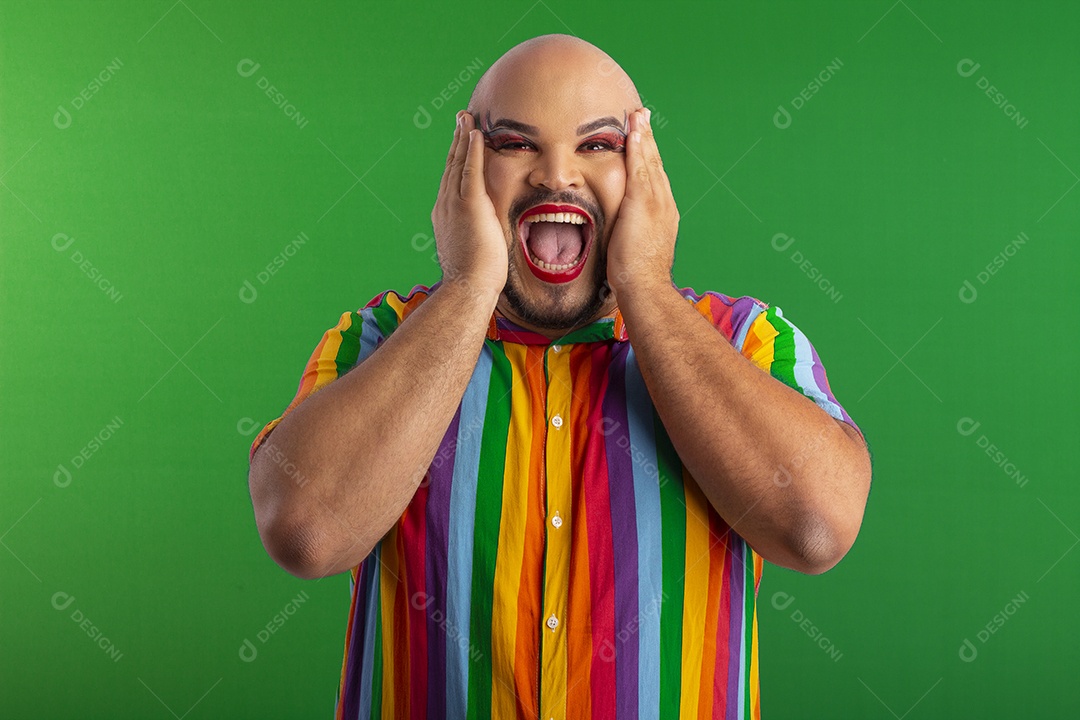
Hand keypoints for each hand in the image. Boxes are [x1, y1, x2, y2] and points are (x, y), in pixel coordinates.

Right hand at [430, 110, 507, 298]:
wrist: (468, 287)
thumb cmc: (475, 277)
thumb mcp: (473, 247)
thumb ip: (476, 232)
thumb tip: (486, 232)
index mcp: (446, 215)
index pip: (452, 179)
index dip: (457, 158)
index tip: (462, 140)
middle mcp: (445, 205)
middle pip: (451, 165)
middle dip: (457, 140)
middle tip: (461, 118)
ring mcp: (454, 204)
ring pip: (458, 163)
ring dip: (464, 137)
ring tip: (467, 116)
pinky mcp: (468, 206)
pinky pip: (470, 171)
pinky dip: (472, 150)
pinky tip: (475, 133)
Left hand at [605, 108, 679, 297]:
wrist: (645, 285)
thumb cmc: (638, 276)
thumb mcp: (637, 248)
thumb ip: (631, 233)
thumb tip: (622, 233)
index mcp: (663, 213)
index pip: (654, 178)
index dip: (648, 157)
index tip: (643, 140)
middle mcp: (664, 203)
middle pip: (655, 164)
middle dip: (648, 140)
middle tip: (642, 116)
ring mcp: (656, 202)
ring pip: (649, 162)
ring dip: (643, 136)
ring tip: (637, 116)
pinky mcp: (643, 203)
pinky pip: (640, 169)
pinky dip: (637, 149)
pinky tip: (632, 132)